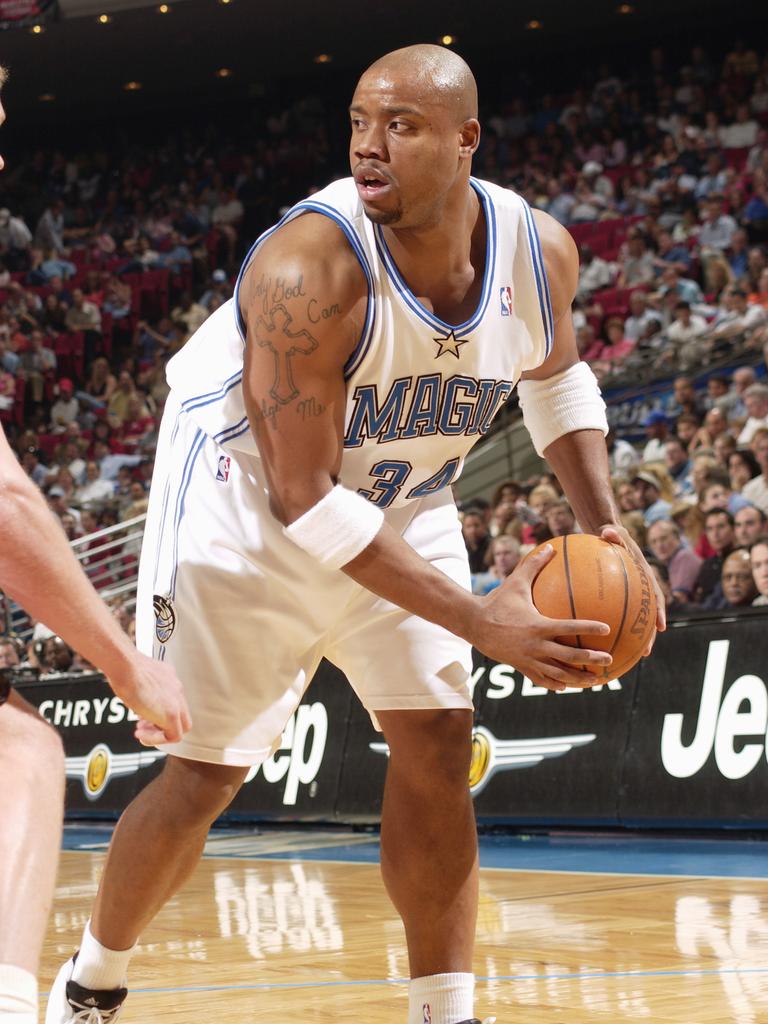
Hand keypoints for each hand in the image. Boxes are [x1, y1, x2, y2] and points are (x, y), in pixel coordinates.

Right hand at [104, 650, 191, 744]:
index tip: (143, 717)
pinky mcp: (172, 713)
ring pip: (180, 728)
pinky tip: (142, 736)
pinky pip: (174, 735)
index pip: (174, 704)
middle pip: (181, 717)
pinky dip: (157, 739)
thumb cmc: (126, 669)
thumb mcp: (138, 680)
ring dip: (158, 734)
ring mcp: (177, 701)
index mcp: (170, 680)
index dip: (159, 714)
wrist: (126, 666)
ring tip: (140, 733)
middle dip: (161, 726)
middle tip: (144, 727)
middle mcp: (177, 690)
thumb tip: (140, 705)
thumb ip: (145, 692)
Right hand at [472, 545, 612, 691]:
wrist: (474, 624)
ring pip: (558, 673)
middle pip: (570, 656)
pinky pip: (541, 679)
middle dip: (591, 659)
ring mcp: (529, 659)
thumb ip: (534, 564)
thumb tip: (550, 546)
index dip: (589, 628)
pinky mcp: (521, 667)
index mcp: (538, 625)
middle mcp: (536, 645)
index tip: (607, 630)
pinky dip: (555, 683)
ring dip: (578, 678)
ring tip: (595, 681)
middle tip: (609, 661)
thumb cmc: (497, 601)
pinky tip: (566, 686)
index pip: (569, 627)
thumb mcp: (515, 581)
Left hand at [599, 523, 665, 650]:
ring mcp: (628, 595)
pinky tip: (593, 640)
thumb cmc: (610, 533)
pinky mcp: (613, 597)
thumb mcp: (613, 531)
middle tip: (645, 652)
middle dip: (647, 634)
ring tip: (625, 657)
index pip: (655, 595)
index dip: (659, 611)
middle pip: (647, 615)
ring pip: (631, 620)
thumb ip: (613, 534)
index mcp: (643, 575)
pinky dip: (604, 626)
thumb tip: (607, 532)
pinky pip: (610, 613)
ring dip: (630, 638)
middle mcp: (639, 589)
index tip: (661, 626)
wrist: (606, 534)